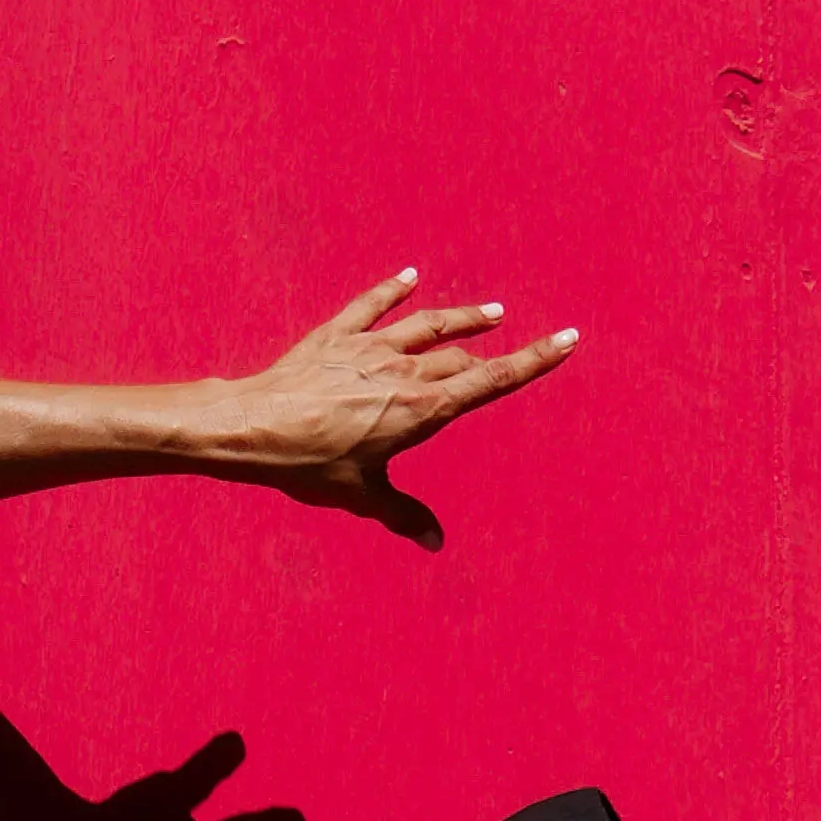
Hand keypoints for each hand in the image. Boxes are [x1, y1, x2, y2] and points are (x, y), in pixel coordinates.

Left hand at [229, 267, 577, 550]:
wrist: (252, 427)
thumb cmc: (308, 465)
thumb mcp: (361, 495)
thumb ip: (402, 515)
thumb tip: (433, 544)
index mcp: (421, 409)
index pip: (490, 381)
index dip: (533, 361)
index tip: (567, 340)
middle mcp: (404, 370)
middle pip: (461, 356)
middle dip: (492, 353)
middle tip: (513, 347)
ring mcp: (369, 347)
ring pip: (429, 324)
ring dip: (463, 317)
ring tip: (492, 312)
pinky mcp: (335, 336)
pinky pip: (372, 306)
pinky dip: (393, 290)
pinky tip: (410, 276)